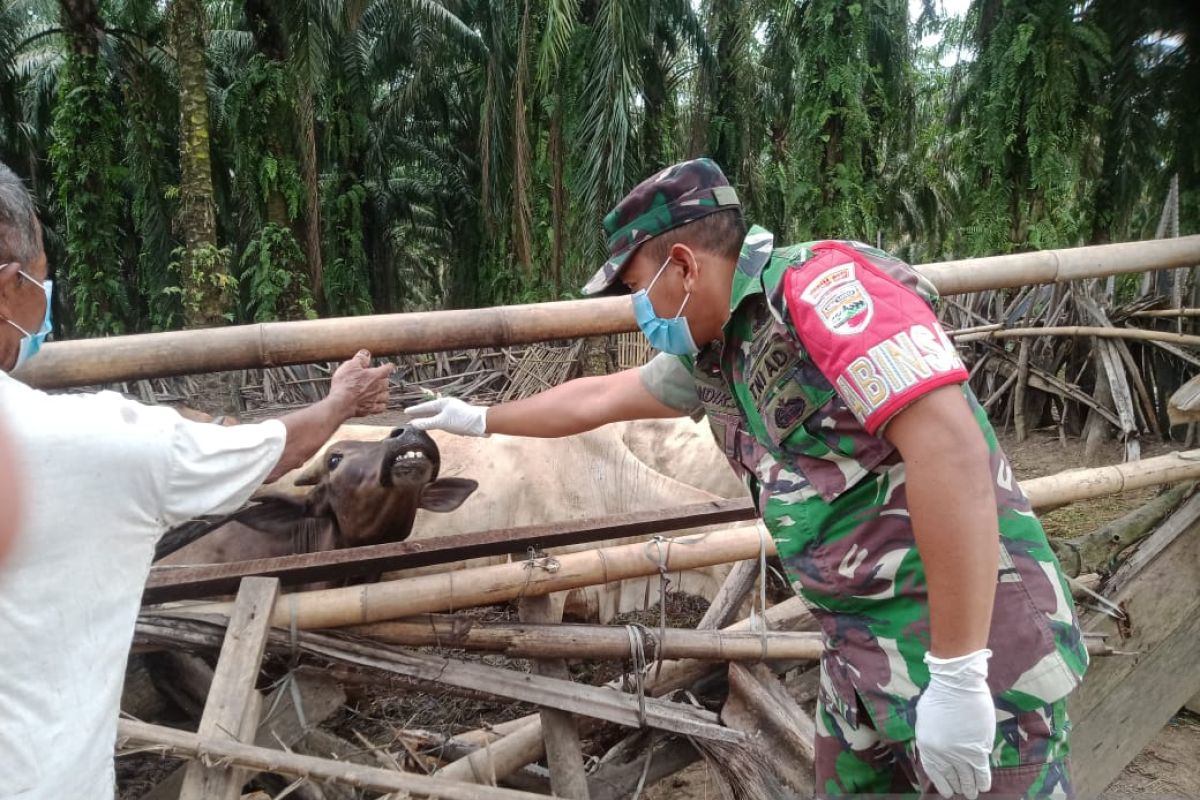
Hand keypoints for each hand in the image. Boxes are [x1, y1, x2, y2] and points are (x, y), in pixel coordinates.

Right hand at [328, 350, 393, 417]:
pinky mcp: (372, 409)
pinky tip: (377, 403)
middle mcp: (379, 387)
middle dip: (383, 379)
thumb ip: (360, 359)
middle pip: (387, 382)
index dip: (388, 366)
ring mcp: (376, 398)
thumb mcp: (350, 365)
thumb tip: (366, 353)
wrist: (341, 402)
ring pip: (386, 395)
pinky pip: (382, 407)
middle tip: (376, 379)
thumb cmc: (345, 384)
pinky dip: (380, 405)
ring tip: (378, 391)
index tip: (387, 366)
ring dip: (383, 393)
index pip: (388, 368)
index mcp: (376, 375)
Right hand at [405, 396, 487, 436]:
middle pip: (431, 409)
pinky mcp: (458, 418)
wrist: (482, 423)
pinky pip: (443, 419)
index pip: (425, 406)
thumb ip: (427, 423)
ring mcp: (453, 411)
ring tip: (421, 420)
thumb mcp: (442, 422)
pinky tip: (437, 426)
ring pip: (437, 414)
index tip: (406, 412)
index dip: (415, 410)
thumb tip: (413, 424)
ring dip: (429, 418)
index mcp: (443, 403)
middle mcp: (448, 405)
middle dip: (421, 413)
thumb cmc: (462, 420)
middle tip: (411, 415)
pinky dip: (437, 422)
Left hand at [915, 649, 994, 798]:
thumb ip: (930, 733)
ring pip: (966, 776)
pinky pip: (980, 771)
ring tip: (972, 794)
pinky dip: (982, 780)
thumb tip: (937, 743)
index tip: (947, 791)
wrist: (957, 685)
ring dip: (970, 787)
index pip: (933, 770)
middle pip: (950, 775)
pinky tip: (984, 787)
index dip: (941, 782)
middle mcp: (941, 753)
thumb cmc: (940, 694)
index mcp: (925, 744)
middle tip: (962, 793)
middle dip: (957, 785)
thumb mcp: (925, 716)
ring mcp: (959, 753)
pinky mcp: (977, 750)